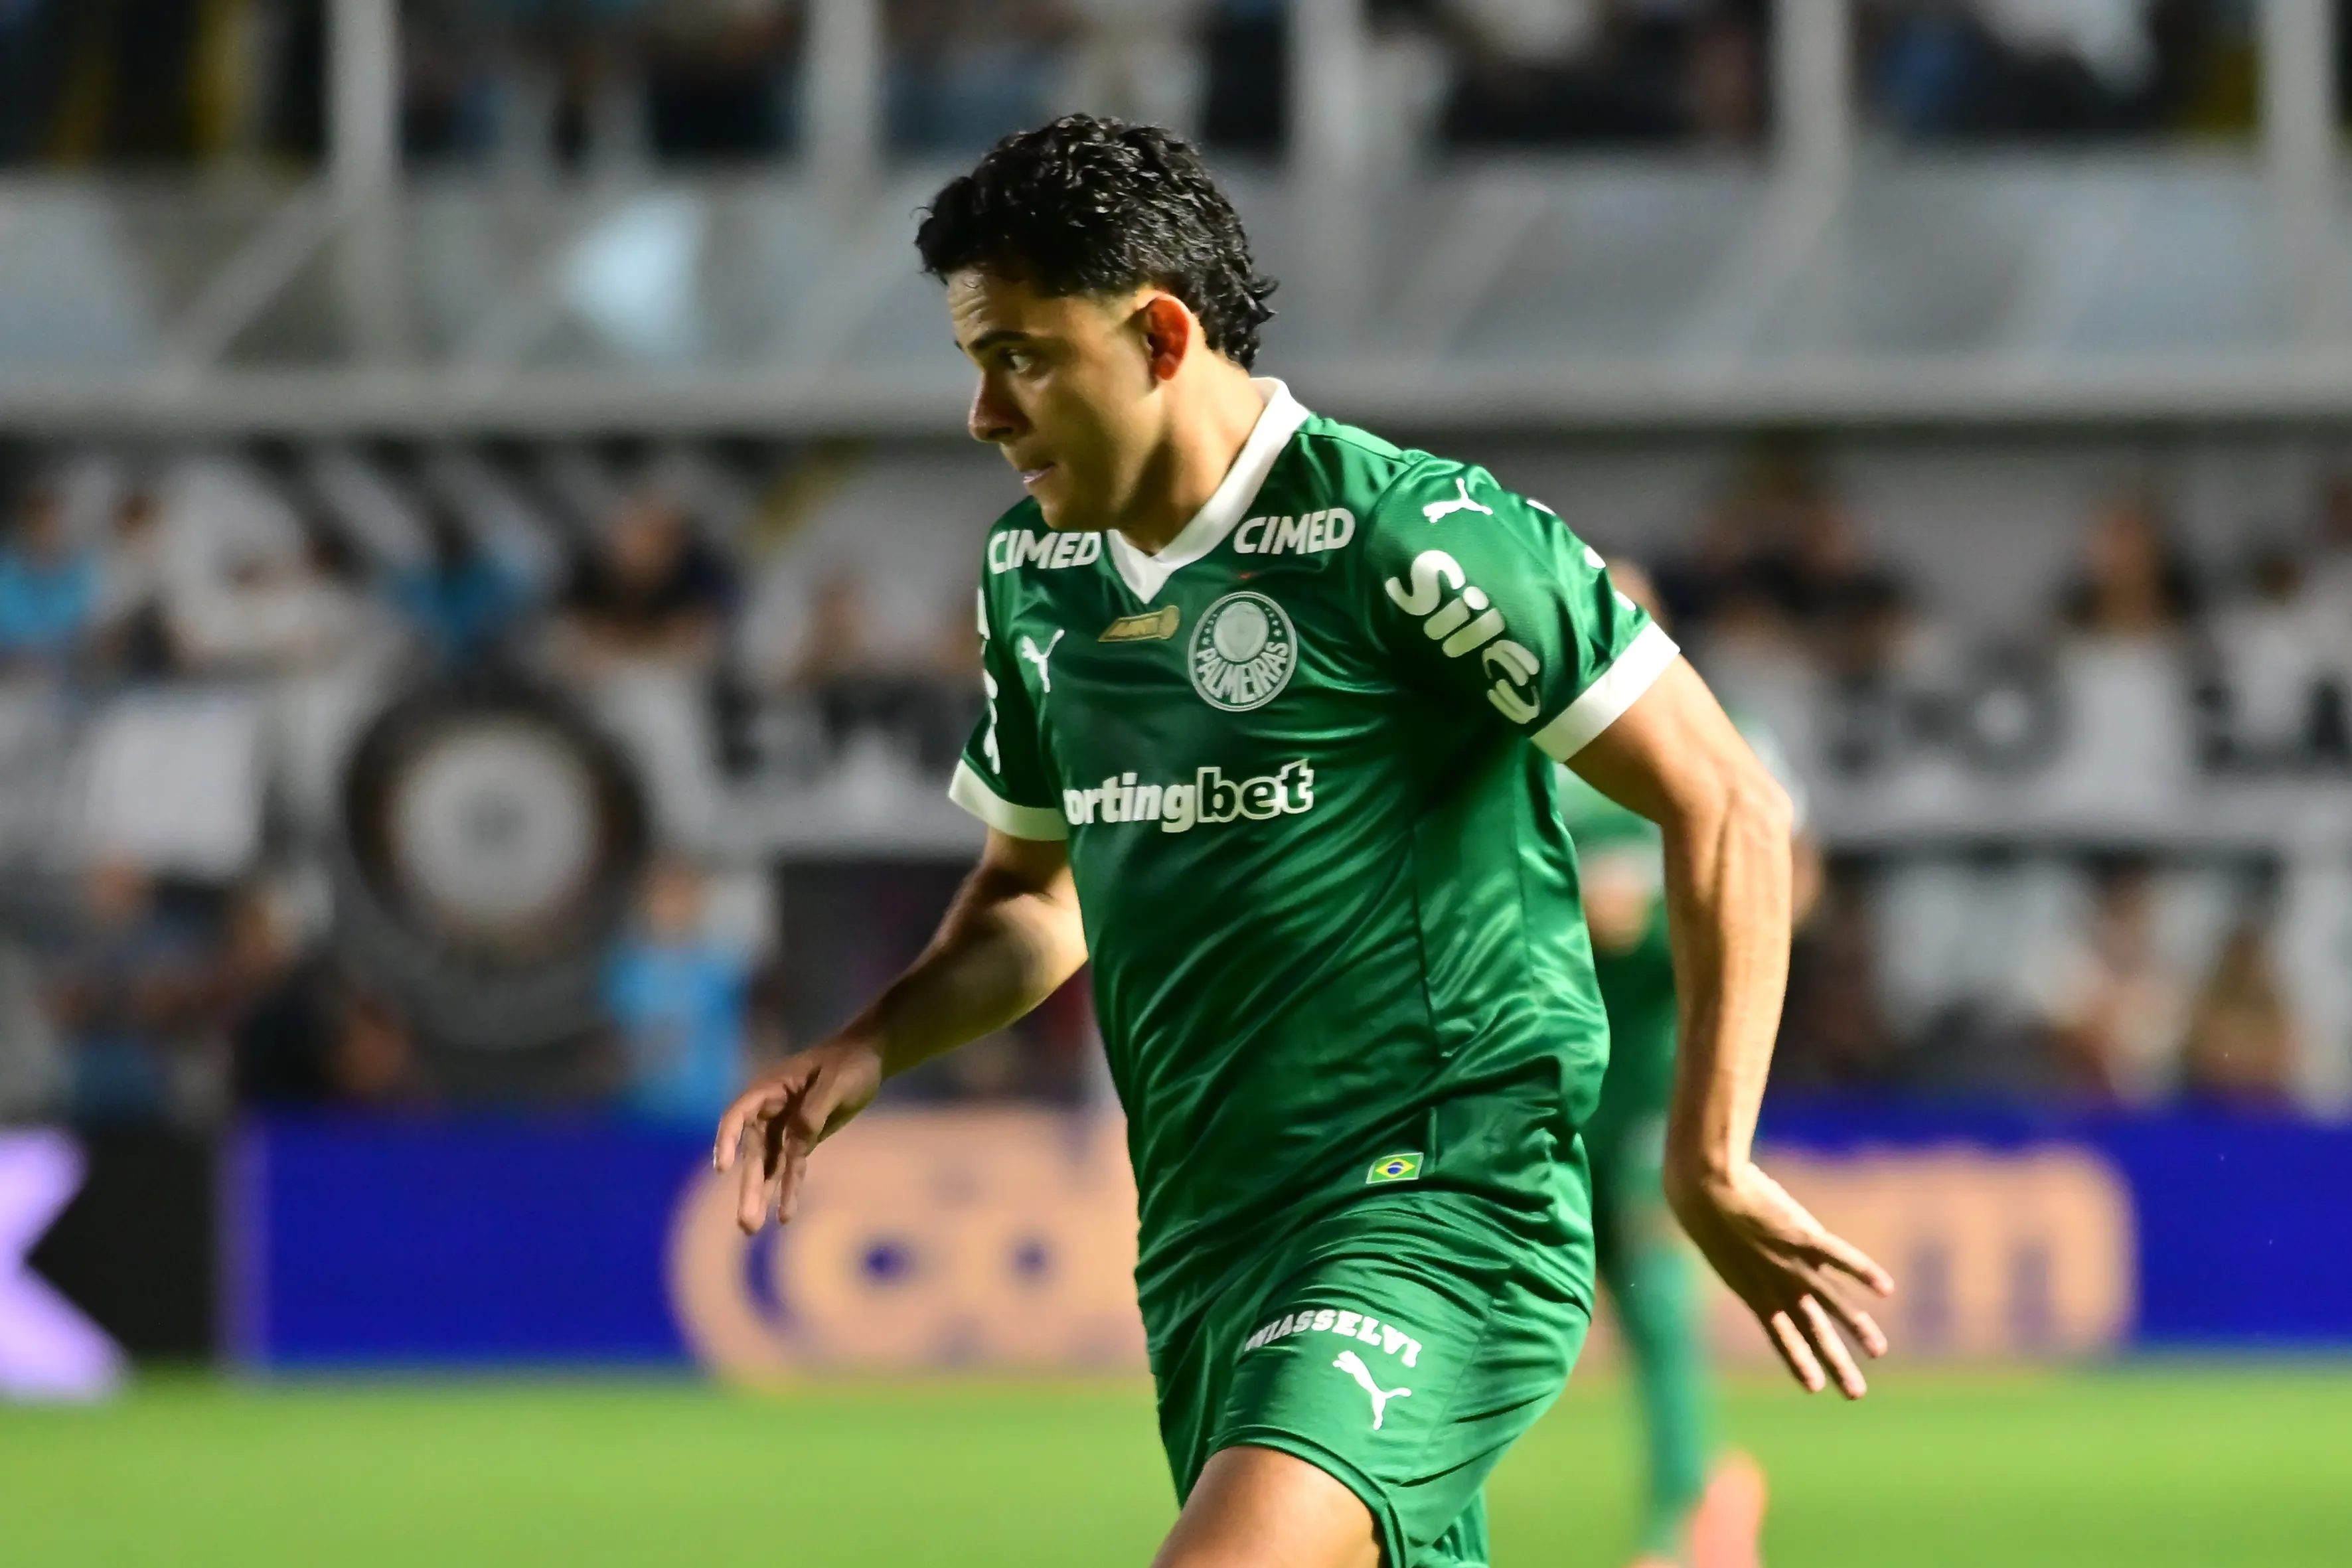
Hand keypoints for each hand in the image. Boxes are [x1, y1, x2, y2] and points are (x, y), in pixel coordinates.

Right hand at [711, 1037, 884, 1233]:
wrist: (867, 1058)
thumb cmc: (850, 1063)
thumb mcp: (837, 1083)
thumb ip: (814, 1112)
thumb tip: (796, 1145)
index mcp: (770, 1088)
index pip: (739, 1114)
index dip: (728, 1139)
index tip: (724, 1168)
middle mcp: (769, 1110)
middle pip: (752, 1151)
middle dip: (748, 1186)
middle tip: (745, 1222)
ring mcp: (782, 1127)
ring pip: (766, 1165)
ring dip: (760, 1195)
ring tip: (750, 1230)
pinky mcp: (799, 1140)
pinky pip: (789, 1168)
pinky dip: (787, 1190)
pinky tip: (784, 1216)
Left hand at [1665, 1159, 1892, 1398]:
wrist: (1703, 1189)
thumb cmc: (1704, 1213)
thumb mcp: (1722, 1249)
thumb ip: (1746, 1263)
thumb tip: (1762, 1263)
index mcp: (1754, 1292)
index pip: (1781, 1336)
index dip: (1798, 1361)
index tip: (1814, 1388)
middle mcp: (1776, 1285)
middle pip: (1812, 1331)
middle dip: (1836, 1364)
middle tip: (1856, 1394)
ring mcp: (1791, 1262)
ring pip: (1832, 1301)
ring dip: (1858, 1328)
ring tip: (1879, 1351)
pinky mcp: (1803, 1236)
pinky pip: (1840, 1257)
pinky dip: (1864, 1271)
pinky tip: (1886, 1288)